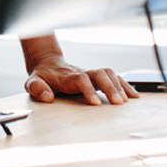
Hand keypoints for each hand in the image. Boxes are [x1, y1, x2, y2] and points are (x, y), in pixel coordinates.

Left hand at [24, 53, 140, 105]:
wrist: (47, 64)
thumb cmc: (42, 76)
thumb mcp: (32, 82)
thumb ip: (36, 88)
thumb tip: (47, 97)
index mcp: (67, 76)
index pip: (80, 79)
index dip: (89, 89)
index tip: (96, 103)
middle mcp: (82, 72)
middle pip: (99, 74)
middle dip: (110, 88)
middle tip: (118, 103)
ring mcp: (90, 73)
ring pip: (108, 73)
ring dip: (119, 86)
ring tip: (126, 101)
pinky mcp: (96, 77)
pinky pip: (113, 77)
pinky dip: (125, 85)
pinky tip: (133, 96)